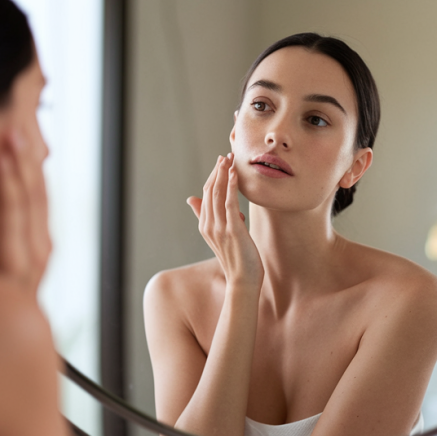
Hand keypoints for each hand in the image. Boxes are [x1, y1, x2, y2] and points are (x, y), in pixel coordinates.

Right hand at [187, 153, 262, 288]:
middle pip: (210, 191)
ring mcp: (219, 228)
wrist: (243, 280)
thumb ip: (209, 218)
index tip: (221, 163)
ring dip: (223, 174)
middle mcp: (209, 225)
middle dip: (217, 171)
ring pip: (218, 194)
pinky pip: (230, 203)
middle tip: (225, 155)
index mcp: (205, 226)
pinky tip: (234, 174)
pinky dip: (231, 186)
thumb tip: (193, 200)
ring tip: (229, 159)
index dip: (213, 177)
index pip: (206, 194)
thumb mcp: (220, 237)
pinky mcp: (232, 230)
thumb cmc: (236, 259)